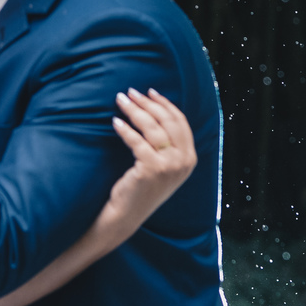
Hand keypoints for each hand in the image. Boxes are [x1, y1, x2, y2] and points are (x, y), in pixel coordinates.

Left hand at [106, 88, 196, 226]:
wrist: (127, 214)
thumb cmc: (141, 186)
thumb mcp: (163, 165)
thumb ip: (167, 144)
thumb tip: (154, 108)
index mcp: (189, 158)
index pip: (180, 123)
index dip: (165, 104)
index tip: (150, 92)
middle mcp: (184, 162)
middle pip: (167, 122)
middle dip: (148, 103)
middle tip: (131, 92)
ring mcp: (169, 166)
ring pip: (152, 128)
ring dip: (134, 111)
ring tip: (120, 100)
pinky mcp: (152, 169)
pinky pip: (137, 141)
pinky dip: (125, 129)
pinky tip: (116, 122)